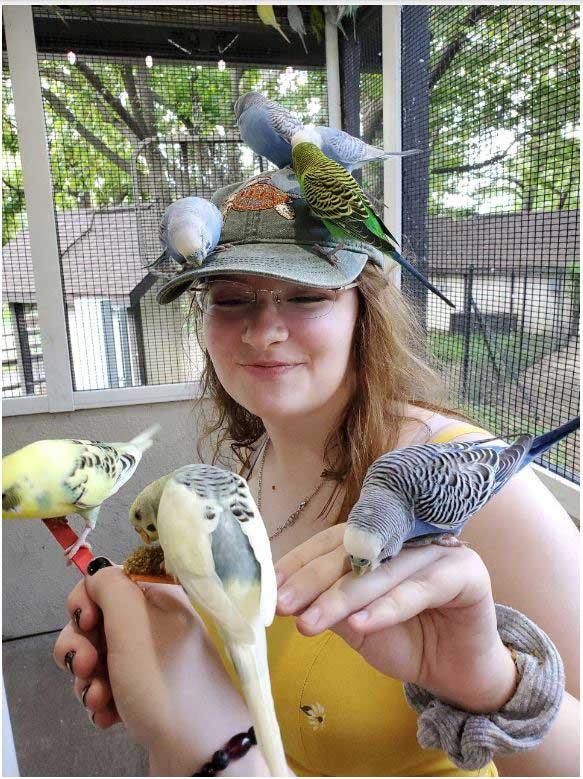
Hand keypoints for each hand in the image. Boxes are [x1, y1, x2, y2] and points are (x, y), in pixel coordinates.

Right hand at [53, 561, 265, 774]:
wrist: (199, 751)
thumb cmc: (164, 679)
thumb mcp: (134, 621)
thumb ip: (110, 586)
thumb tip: (96, 572)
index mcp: (160, 595)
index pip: (110, 579)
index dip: (87, 599)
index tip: (87, 620)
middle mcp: (157, 622)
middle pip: (97, 620)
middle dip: (82, 646)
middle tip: (90, 667)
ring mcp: (151, 659)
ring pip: (97, 657)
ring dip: (88, 679)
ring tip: (102, 699)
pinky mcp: (145, 693)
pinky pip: (108, 687)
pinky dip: (101, 700)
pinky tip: (109, 716)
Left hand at [275, 524, 517, 713]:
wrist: (456, 672)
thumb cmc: (405, 639)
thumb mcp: (355, 624)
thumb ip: (327, 604)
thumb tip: (281, 595)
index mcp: (380, 538)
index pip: (333, 542)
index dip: (300, 562)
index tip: (270, 587)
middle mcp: (408, 536)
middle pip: (354, 553)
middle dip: (313, 582)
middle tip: (282, 606)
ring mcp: (439, 550)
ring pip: (381, 572)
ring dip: (341, 598)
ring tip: (309, 623)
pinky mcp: (467, 572)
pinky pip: (419, 590)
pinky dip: (387, 608)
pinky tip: (360, 625)